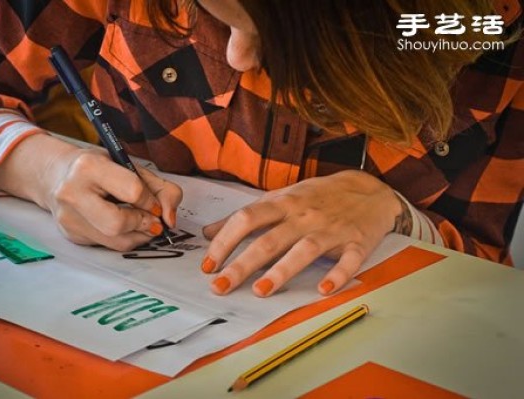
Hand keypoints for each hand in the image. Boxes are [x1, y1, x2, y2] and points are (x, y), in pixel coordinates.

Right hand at [0, 134, 181, 249]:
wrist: (58, 175)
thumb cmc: (100, 169)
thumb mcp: (131, 167)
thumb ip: (162, 189)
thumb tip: (170, 220)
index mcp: (89, 166)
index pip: (132, 191)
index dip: (150, 201)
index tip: (154, 203)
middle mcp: (72, 192)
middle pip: (117, 223)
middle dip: (142, 224)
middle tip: (152, 220)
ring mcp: (68, 217)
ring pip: (116, 241)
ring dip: (139, 235)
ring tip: (142, 223)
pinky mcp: (71, 235)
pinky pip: (108, 245)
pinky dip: (125, 238)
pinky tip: (124, 226)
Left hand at [201, 170, 401, 296]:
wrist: (370, 190)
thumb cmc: (318, 196)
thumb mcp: (281, 198)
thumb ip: (246, 216)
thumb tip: (208, 232)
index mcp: (283, 203)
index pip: (247, 219)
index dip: (225, 241)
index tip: (208, 265)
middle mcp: (304, 215)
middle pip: (269, 239)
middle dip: (242, 264)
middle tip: (221, 286)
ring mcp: (331, 229)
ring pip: (304, 250)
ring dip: (282, 271)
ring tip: (260, 291)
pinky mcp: (357, 242)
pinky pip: (348, 260)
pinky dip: (337, 275)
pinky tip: (323, 290)